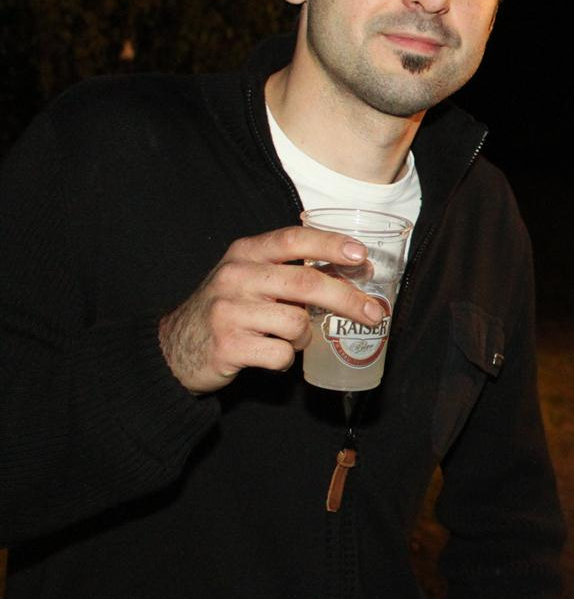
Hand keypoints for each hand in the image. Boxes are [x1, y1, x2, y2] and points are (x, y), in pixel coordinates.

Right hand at [158, 227, 386, 394]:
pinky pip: (282, 355)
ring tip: (291, 339)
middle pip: (305, 284)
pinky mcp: (228, 346)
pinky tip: (272, 355)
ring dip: (306, 337)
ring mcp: (230, 311)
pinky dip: (287, 359)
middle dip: (348, 299)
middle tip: (374, 314)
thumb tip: (354, 270)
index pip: (293, 239)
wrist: (174, 347)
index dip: (331, 245)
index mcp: (246, 253)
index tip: (361, 255)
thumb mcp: (251, 277)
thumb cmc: (228, 308)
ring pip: (297, 324)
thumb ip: (291, 270)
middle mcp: (236, 277)